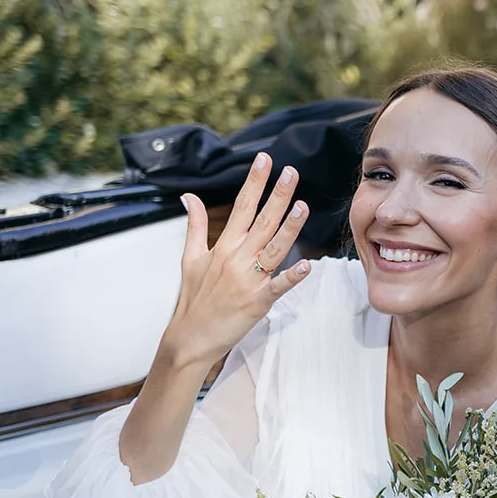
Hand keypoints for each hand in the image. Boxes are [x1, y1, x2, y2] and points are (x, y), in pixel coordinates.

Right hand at [164, 153, 311, 368]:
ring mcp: (248, 280)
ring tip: (303, 205)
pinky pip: (278, 287)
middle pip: (261, 221)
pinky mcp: (258, 301)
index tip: (265, 159)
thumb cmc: (193, 298)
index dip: (254, 182)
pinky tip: (307, 266)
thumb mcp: (190, 257)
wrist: (190, 337)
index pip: (242, 206)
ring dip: (289, 227)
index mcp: (223, 246)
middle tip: (291, 172)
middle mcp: (237, 258)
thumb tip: (189, 196)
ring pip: (273, 248)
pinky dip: (292, 277)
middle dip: (277, 195)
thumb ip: (195, 225)